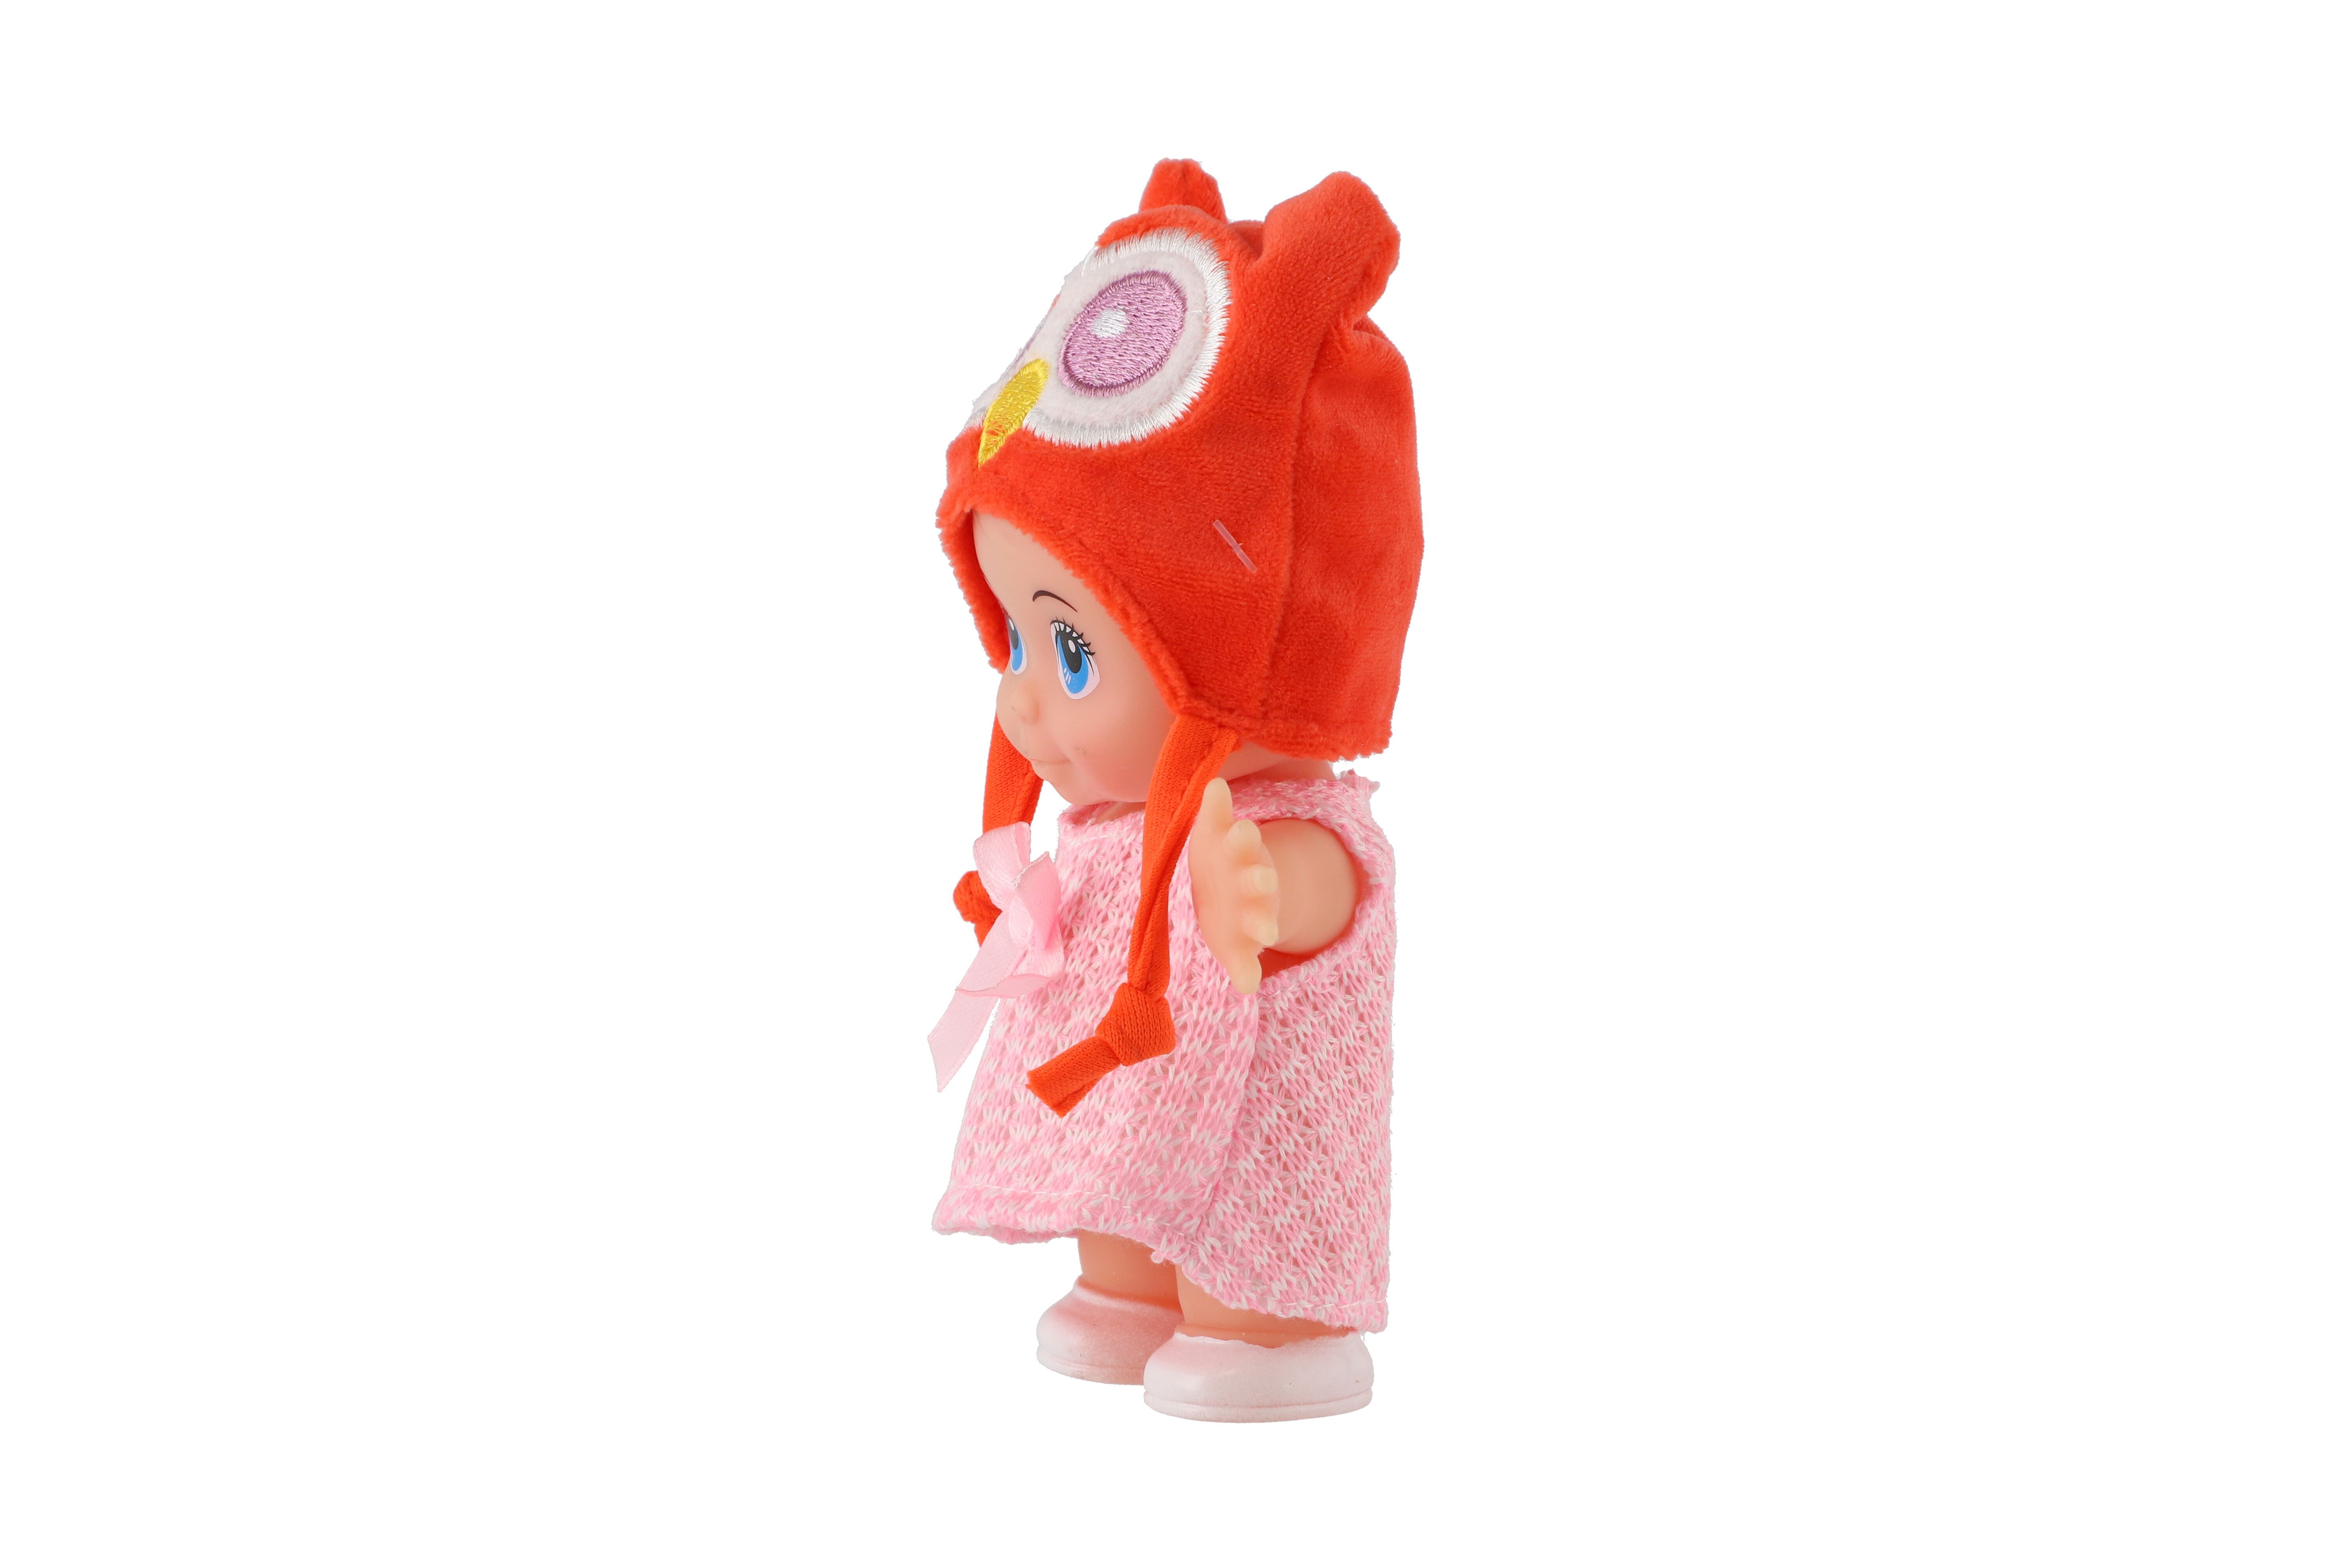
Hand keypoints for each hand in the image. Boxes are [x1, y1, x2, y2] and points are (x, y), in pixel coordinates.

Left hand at [1189, 777, 1278, 993]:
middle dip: (1260, 881)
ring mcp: (1250, 916)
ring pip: (1261, 921)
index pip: (1244, 841)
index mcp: (1240, 853)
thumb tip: (1215, 784)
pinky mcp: (1242, 946)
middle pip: (1259, 880)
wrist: (1229, 895)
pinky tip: (1246, 985)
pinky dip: (1247, 974)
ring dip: (1264, 925)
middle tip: (1264, 879)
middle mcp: (1251, 884)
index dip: (1244, 836)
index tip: (1246, 829)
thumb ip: (1214, 811)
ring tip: (1266, 936)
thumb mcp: (1212, 833)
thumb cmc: (1218, 858)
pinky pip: (1245, 962)